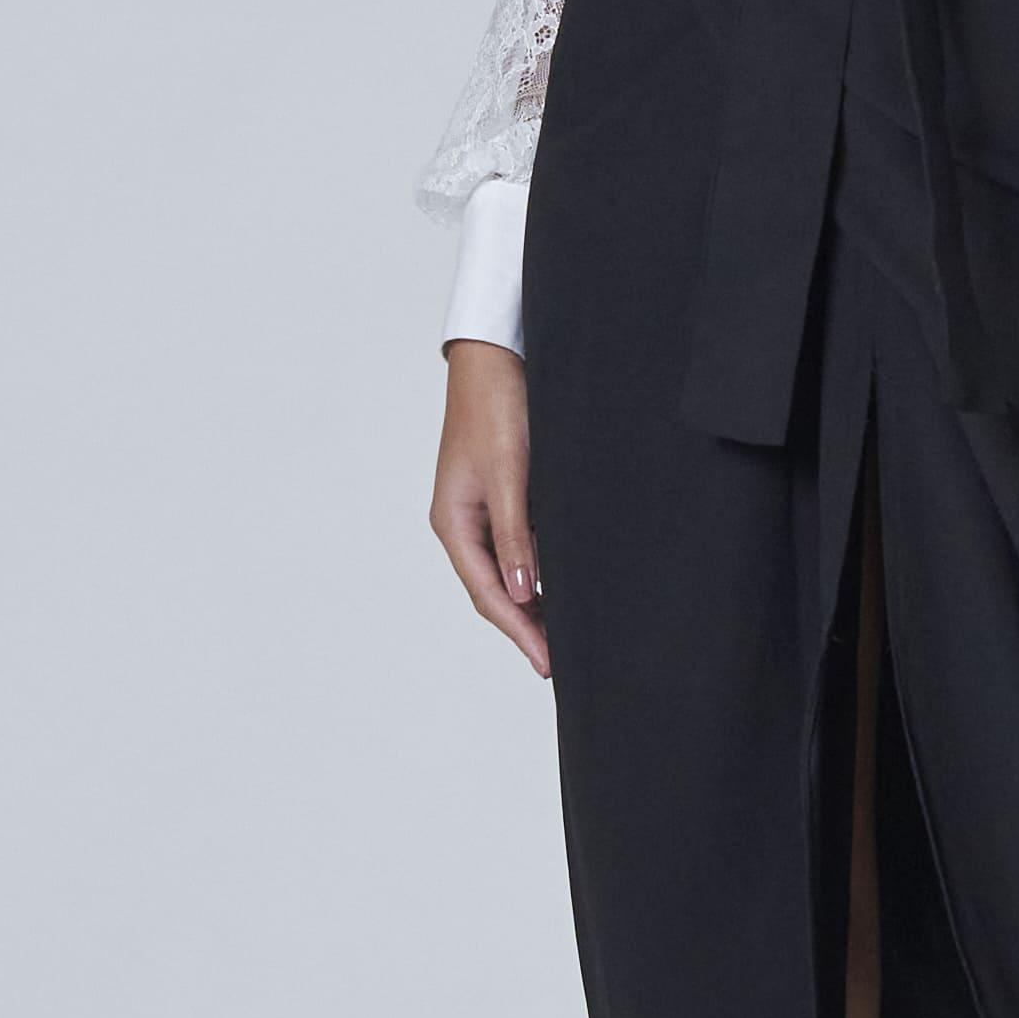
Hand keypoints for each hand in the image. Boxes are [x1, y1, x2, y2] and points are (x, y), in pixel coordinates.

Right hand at [431, 340, 548, 675]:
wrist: (497, 356)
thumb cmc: (496, 408)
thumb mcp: (509, 474)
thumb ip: (516, 535)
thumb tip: (524, 592)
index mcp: (454, 522)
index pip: (487, 593)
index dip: (518, 630)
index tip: (548, 661)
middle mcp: (464, 522)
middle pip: (494, 589)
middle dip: (524, 625)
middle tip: (560, 659)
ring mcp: (483, 509)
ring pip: (507, 570)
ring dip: (532, 602)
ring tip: (564, 633)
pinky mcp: (504, 494)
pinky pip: (519, 546)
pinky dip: (539, 570)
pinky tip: (561, 583)